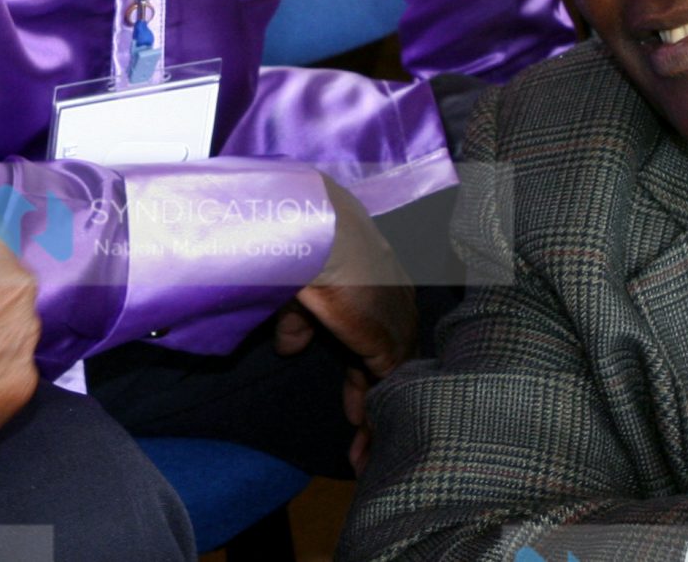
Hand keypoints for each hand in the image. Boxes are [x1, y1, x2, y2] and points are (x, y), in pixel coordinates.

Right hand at [272, 176, 417, 473]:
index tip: (356, 407)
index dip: (363, 374)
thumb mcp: (298, 290)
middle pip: (392, 362)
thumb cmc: (301, 246)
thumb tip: (290, 347)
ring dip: (376, 419)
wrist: (313, 232)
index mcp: (378, 283)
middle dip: (375, 400)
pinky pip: (387, 390)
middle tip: (361, 435)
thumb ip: (300, 320)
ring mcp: (397, 323)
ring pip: (393, 381)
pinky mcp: (388, 342)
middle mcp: (397, 303)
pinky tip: (363, 443)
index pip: (378, 336)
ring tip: (361, 456)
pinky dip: (376, 420)